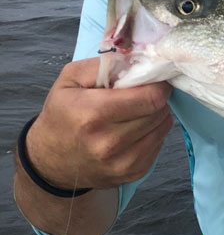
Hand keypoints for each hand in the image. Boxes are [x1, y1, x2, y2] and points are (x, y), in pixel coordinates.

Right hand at [25, 58, 173, 190]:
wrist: (50, 160)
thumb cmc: (62, 113)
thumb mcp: (71, 79)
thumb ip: (106, 64)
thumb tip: (139, 60)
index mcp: (92, 114)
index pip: (150, 97)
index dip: (157, 84)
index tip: (152, 80)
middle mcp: (108, 142)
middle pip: (159, 111)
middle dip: (156, 98)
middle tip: (143, 94)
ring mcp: (121, 162)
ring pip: (163, 127)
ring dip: (156, 115)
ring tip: (137, 112)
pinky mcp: (133, 174)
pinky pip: (159, 145)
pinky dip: (153, 133)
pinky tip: (135, 130)